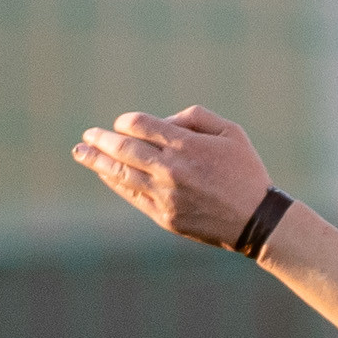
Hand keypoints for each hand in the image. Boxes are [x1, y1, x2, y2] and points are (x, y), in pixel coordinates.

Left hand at [73, 106, 274, 249]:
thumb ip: (196, 117)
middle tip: (87, 134)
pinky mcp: (163, 216)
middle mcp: (171, 169)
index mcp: (187, 145)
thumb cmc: (246, 172)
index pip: (140, 125)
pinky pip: (131, 195)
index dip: (126, 121)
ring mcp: (165, 194)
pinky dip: (114, 182)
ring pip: (120, 173)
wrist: (256, 221)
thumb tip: (164, 120)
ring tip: (80, 152)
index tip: (123, 123)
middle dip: (101, 138)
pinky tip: (104, 174)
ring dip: (97, 160)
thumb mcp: (231, 133)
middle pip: (124, 147)